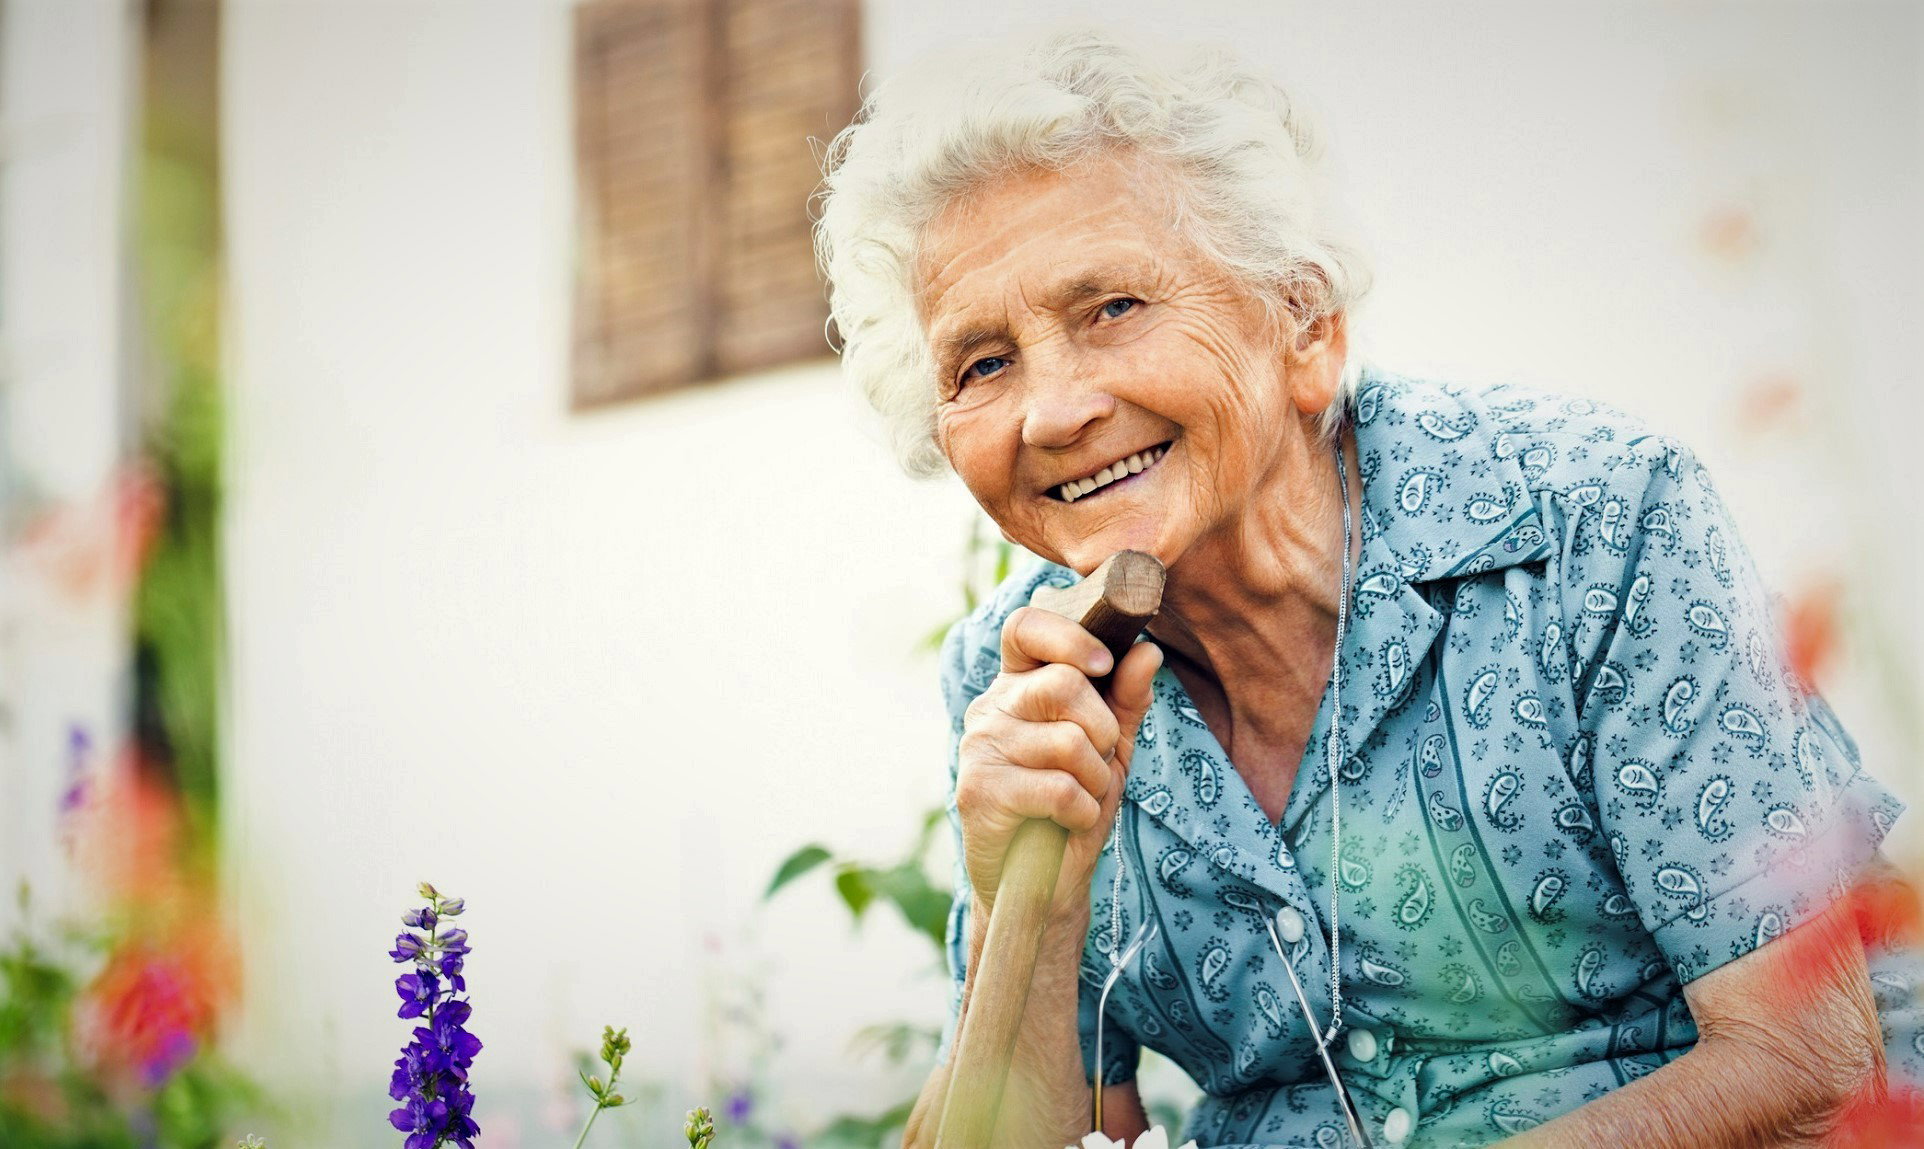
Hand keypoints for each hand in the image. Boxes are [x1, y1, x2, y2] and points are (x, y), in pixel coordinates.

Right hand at [954, 605, 1162, 928]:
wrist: (1043, 884)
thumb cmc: (1073, 807)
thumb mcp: (1110, 749)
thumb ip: (1125, 699)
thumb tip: (1148, 651)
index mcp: (1017, 686)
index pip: (1025, 627)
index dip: (1067, 636)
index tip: (1103, 663)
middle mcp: (990, 708)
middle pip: (1062, 683)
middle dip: (1102, 728)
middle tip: (1098, 761)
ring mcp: (979, 747)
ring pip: (1068, 741)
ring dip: (1095, 779)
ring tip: (1080, 798)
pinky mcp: (979, 791)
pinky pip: (1058, 787)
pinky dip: (1082, 811)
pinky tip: (1068, 823)